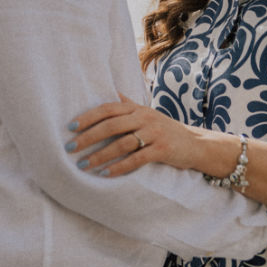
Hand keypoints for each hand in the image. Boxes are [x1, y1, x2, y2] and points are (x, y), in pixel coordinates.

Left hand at [66, 94, 204, 175]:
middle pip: (111, 125)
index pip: (108, 108)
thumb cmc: (166, 129)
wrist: (196, 143)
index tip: (70, 127)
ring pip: (122, 143)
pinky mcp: (162, 150)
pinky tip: (105, 174)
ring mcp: (154, 133)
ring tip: (83, 165)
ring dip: (100, 155)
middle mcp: (144, 117)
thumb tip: (112, 92)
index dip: (88, 116)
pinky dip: (119, 167)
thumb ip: (129, 104)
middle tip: (70, 148)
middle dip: (88, 137)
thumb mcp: (148, 113)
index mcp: (138, 109)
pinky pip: (136, 159)